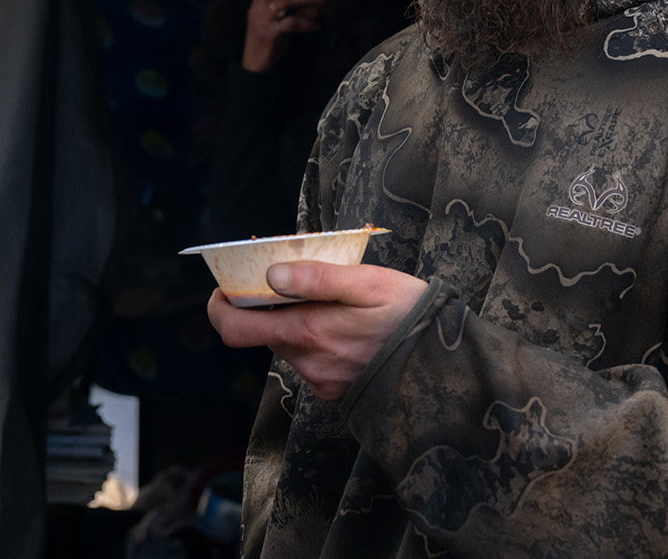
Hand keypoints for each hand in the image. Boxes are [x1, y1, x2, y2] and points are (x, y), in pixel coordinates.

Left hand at [207, 262, 429, 400]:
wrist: (447, 368)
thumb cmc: (411, 316)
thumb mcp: (369, 283)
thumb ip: (318, 278)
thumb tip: (270, 275)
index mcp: (308, 332)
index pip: (235, 329)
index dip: (220, 308)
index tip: (224, 288)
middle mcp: (307, 362)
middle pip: (264, 334)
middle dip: (269, 308)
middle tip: (291, 281)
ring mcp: (321, 381)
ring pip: (290, 346)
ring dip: (299, 324)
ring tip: (333, 303)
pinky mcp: (335, 391)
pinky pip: (312, 362)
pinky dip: (319, 342)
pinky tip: (348, 329)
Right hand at [242, 0, 323, 71]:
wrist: (254, 66)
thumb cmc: (268, 38)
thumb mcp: (271, 16)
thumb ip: (280, 1)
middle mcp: (258, 4)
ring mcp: (262, 18)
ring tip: (322, 0)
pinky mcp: (269, 33)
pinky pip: (290, 24)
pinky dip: (305, 24)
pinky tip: (316, 27)